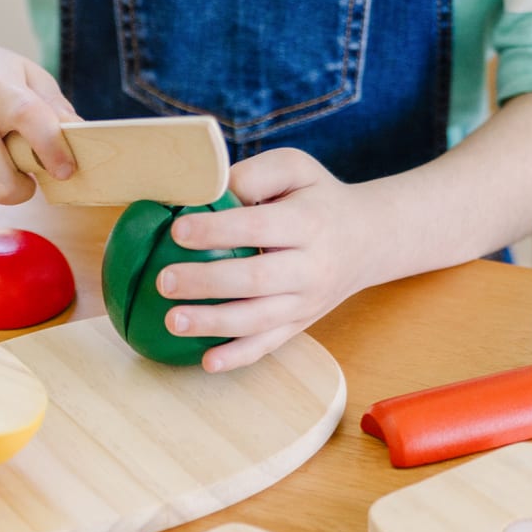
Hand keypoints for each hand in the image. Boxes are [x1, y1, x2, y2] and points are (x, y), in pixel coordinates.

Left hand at [155, 148, 377, 371]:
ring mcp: (306, 302)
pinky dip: (238, 357)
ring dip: (213, 324)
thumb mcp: (296, 169)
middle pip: (256, 279)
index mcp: (309, 222)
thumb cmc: (316, 198)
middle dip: (207, 282)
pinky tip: (206, 362)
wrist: (367, 239)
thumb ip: (255, 174)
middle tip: (164, 281)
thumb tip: (211, 194)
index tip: (177, 231)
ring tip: (172, 321)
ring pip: (259, 319)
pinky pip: (268, 345)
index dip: (216, 231)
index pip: (257, 227)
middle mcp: (311, 267)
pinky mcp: (299, 324)